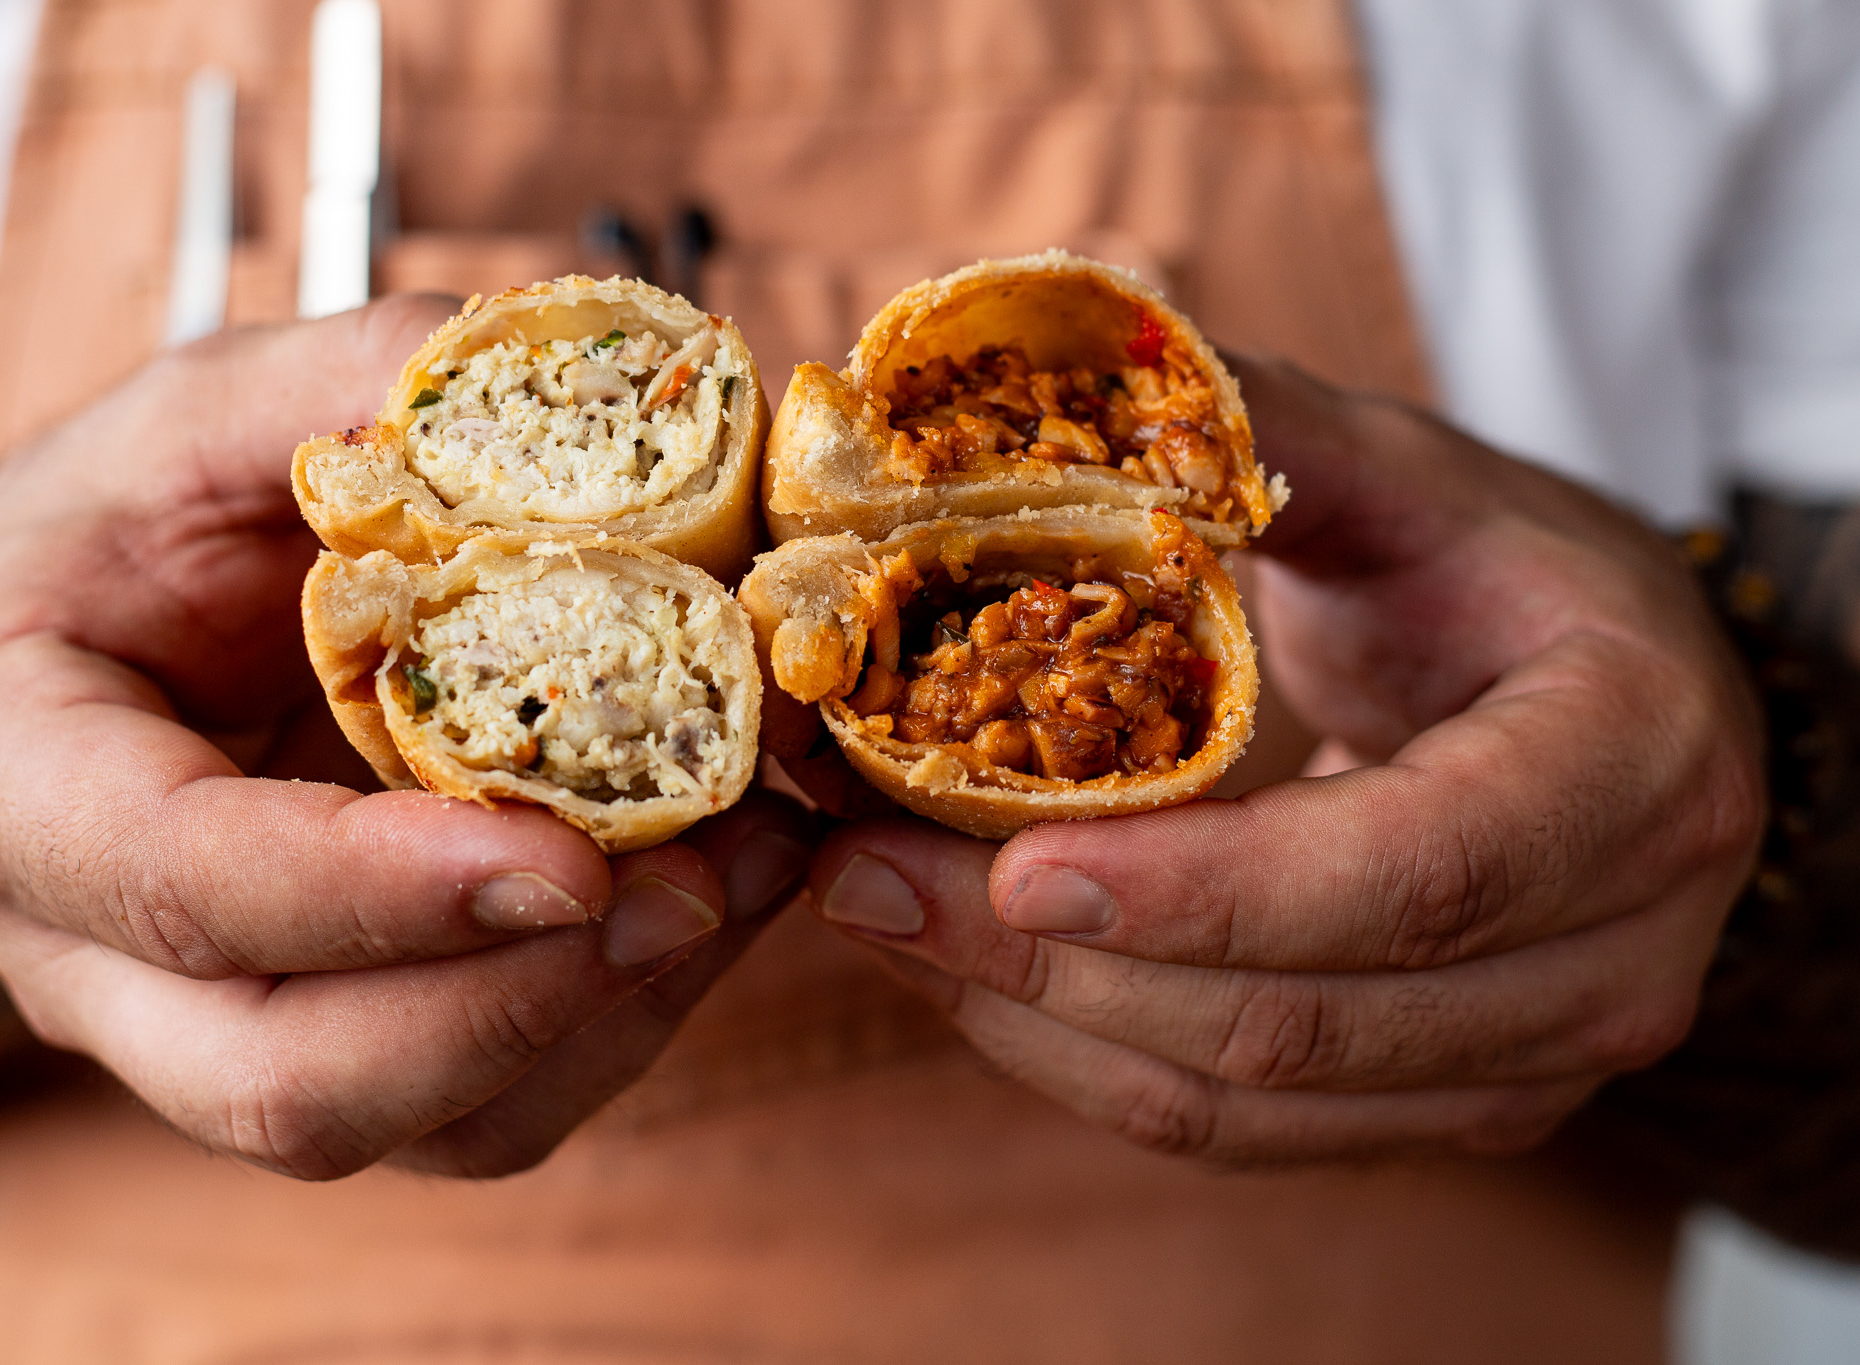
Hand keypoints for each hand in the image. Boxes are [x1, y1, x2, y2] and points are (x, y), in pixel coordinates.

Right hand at [0, 298, 812, 1178]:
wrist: (80, 648)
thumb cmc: (125, 532)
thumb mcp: (197, 419)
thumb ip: (344, 391)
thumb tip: (552, 383)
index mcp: (19, 786)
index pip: (184, 887)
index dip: (379, 890)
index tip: (570, 857)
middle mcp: (101, 959)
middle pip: (293, 1085)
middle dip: (519, 1000)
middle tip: (702, 879)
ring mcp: (226, 1032)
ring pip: (423, 1124)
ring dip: (612, 1015)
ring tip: (751, 868)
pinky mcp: (354, 1050)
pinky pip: (499, 1103)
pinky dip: (630, 1017)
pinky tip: (720, 894)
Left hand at [804, 357, 1763, 1162]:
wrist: (1614, 699)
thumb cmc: (1499, 571)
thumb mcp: (1406, 477)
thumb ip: (1255, 437)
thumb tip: (1041, 381)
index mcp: (1630, 765)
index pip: (1417, 873)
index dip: (1209, 890)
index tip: (1010, 862)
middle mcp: (1618, 950)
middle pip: (1303, 1019)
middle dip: (1054, 963)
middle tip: (862, 874)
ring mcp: (1539, 1060)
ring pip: (1249, 1103)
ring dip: (1036, 1021)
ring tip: (879, 910)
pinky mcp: (1451, 1106)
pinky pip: (1240, 1131)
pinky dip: (1084, 1057)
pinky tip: (968, 967)